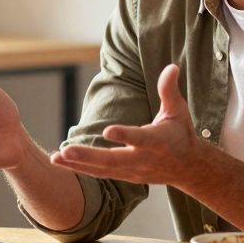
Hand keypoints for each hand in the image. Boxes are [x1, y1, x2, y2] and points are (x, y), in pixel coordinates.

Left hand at [52, 63, 198, 185]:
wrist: (188, 168)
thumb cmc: (180, 133)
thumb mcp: (178, 111)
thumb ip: (169, 90)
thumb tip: (171, 66)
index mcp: (158, 141)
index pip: (140, 138)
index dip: (125, 136)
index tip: (107, 131)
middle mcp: (143, 159)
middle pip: (113, 160)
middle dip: (88, 156)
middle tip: (66, 150)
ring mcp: (132, 171)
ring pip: (102, 170)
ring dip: (77, 164)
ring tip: (55, 158)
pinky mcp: (125, 176)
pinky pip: (100, 174)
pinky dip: (80, 168)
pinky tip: (61, 162)